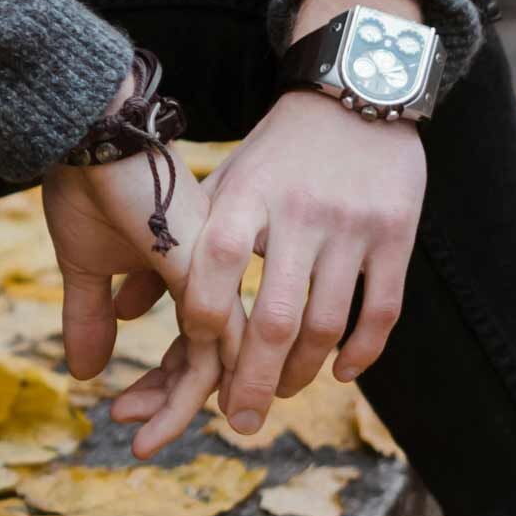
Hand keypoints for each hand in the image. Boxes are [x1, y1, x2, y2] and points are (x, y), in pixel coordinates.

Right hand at [44, 79, 215, 456]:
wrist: (92, 139)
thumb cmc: (89, 187)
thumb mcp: (86, 267)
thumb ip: (92, 317)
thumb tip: (85, 373)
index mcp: (195, 271)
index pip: (191, 343)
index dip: (160, 383)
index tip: (123, 412)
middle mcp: (217, 278)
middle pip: (208, 360)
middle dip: (168, 403)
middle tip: (133, 434)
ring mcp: (218, 279)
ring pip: (216, 366)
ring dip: (176, 409)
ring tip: (144, 442)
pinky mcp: (209, 280)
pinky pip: (213, 353)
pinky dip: (186, 395)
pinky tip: (161, 421)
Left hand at [113, 0, 426, 438]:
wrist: (354, 93)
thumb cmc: (273, 155)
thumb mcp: (220, 188)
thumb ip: (177, 249)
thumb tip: (118, 313)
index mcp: (247, 196)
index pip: (220, 263)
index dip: (207, 315)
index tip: (194, 353)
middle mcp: (301, 213)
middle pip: (275, 318)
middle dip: (253, 380)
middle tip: (238, 422)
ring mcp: (352, 226)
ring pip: (327, 324)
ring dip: (302, 373)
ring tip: (282, 395)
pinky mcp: (396, 235)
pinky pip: (381, 310)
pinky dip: (360, 351)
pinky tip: (339, 374)